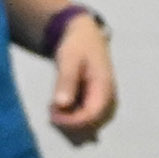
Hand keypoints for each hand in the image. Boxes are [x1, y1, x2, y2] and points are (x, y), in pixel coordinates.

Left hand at [47, 12, 115, 144]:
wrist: (85, 34)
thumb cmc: (78, 45)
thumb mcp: (69, 59)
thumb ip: (66, 81)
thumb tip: (62, 105)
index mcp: (104, 86)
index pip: (92, 115)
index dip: (73, 121)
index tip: (53, 116)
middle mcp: (108, 97)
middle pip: (92, 122)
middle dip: (70, 122)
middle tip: (50, 112)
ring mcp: (103, 99)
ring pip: (89, 121)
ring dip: (70, 120)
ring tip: (53, 108)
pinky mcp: (96, 99)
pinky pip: (86, 115)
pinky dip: (72, 114)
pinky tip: (59, 106)